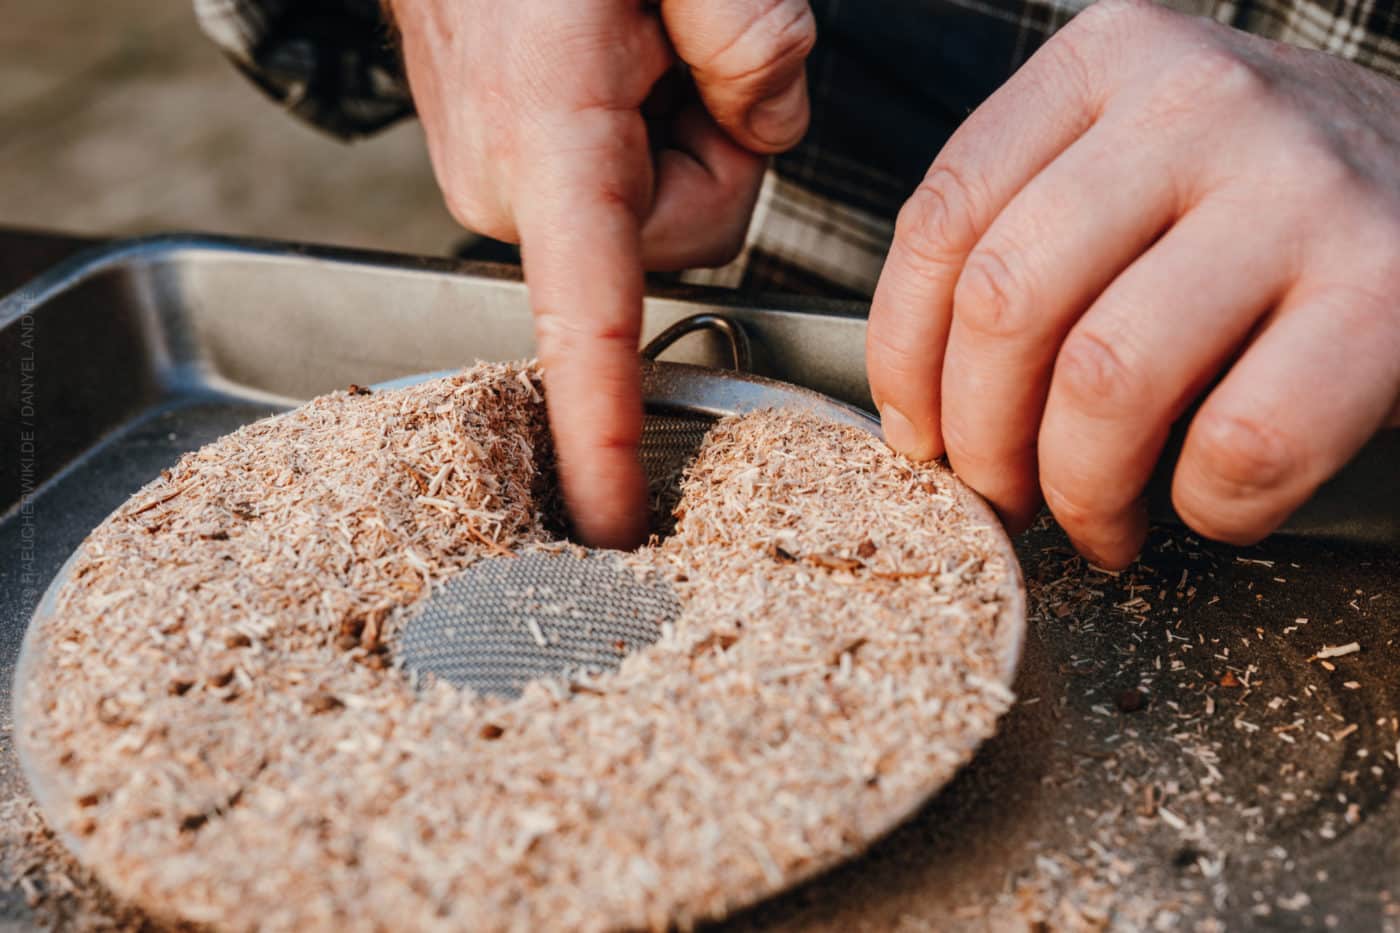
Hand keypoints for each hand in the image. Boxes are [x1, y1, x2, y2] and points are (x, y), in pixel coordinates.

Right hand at [392, 0, 815, 547]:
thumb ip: (754, 38)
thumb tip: (760, 124)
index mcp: (549, 135)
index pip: (587, 312)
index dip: (601, 429)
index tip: (608, 522)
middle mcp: (509, 182)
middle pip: (682, 238)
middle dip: (715, 160)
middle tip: (675, 58)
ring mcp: (498, 185)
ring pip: (652, 217)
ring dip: (677, 141)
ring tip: (632, 54)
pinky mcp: (507, 178)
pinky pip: (613, 196)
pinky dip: (638, 140)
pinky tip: (604, 72)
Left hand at [867, 0, 1399, 567]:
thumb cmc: (1254, 204)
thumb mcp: (1131, 165)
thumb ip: (1023, 235)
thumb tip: (920, 405)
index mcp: (1106, 61)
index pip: (943, 218)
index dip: (904, 355)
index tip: (917, 433)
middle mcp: (1197, 103)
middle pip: (1008, 302)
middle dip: (981, 440)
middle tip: (1001, 494)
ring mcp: (1299, 189)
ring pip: (1108, 380)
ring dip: (1081, 489)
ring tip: (1096, 519)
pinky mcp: (1389, 290)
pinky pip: (1241, 444)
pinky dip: (1206, 509)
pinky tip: (1207, 502)